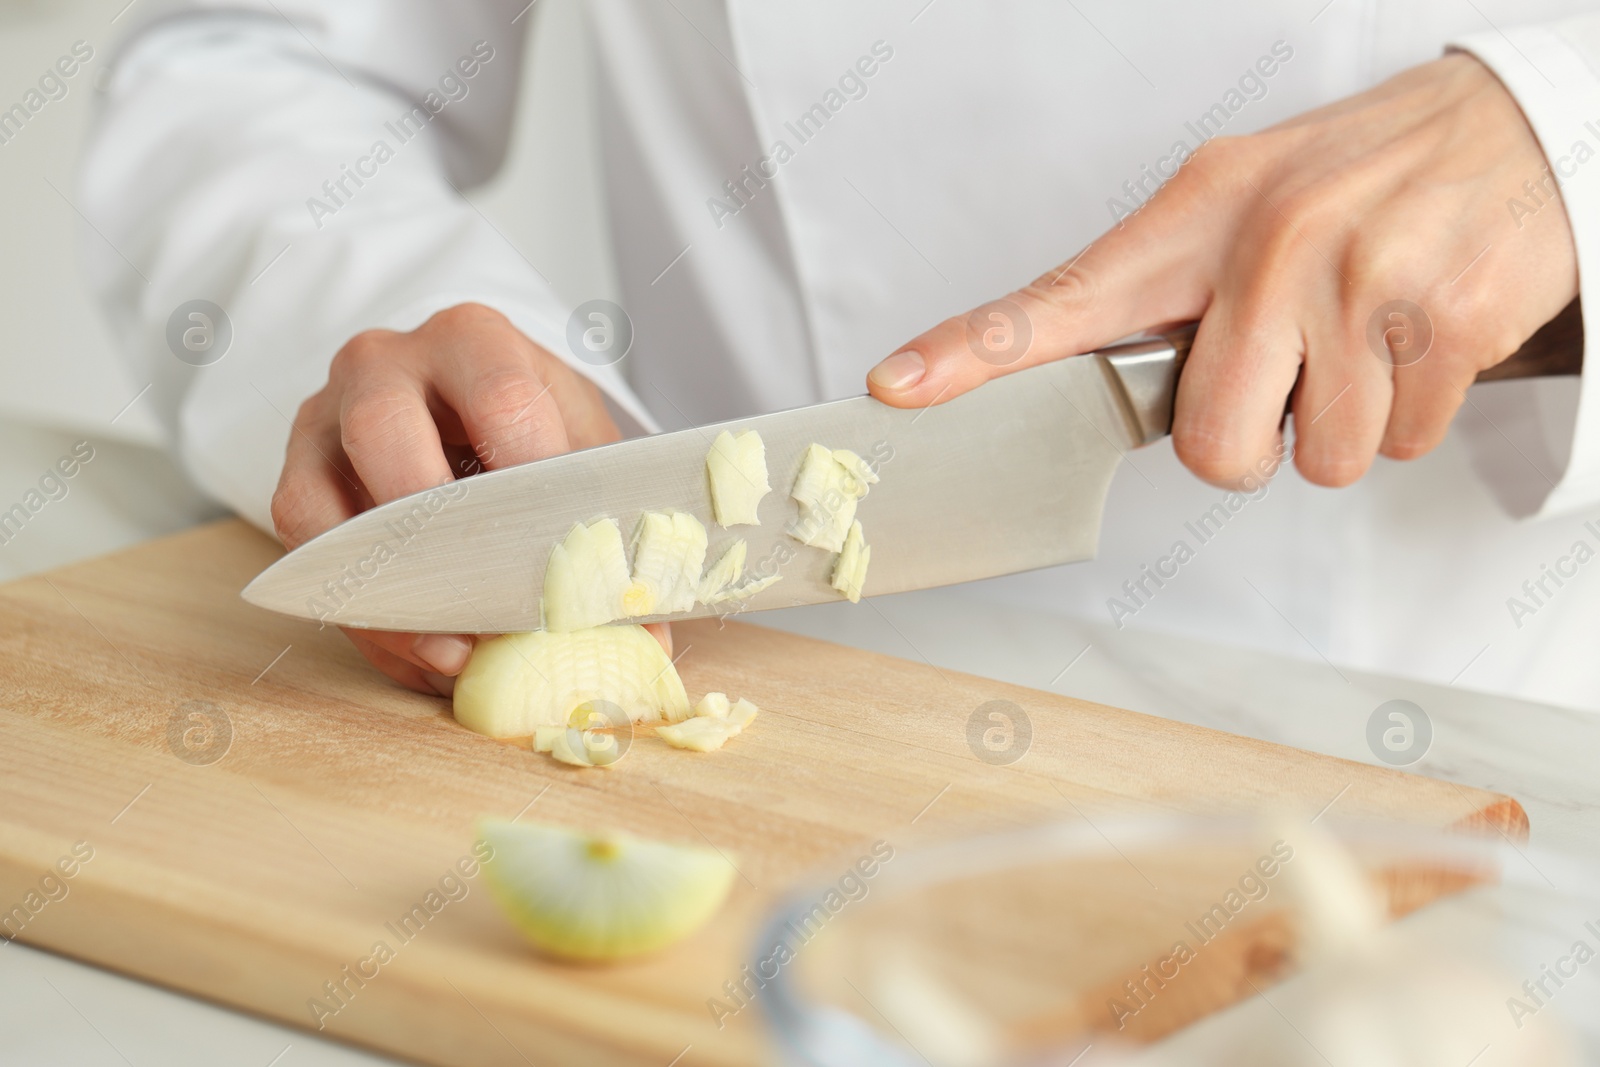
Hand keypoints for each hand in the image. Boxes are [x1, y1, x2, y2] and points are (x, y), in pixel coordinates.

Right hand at [270, 302, 630, 695]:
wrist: (464, 404)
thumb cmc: (530, 426)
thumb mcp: (582, 449)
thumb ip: (610, 526)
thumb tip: (646, 635)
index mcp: (474, 340)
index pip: (501, 399)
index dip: (533, 482)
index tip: (564, 555)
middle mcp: (386, 364)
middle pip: (387, 431)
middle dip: (439, 533)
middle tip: (495, 608)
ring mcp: (325, 417)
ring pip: (322, 503)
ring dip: (392, 594)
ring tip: (459, 653)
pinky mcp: (297, 475)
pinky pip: (307, 555)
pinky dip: (365, 616)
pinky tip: (425, 653)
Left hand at [868, 53, 1577, 487]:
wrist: (1516, 132)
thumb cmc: (1363, 181)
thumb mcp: (1248, 201)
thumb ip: (1175, 290)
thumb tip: (1115, 389)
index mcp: (1199, 217)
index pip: (1062, 300)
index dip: (969, 354)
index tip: (898, 386)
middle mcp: (1269, 247)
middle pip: (1213, 447)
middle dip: (1253, 442)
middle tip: (1290, 377)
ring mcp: (1358, 287)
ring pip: (1317, 461)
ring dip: (1345, 425)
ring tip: (1367, 340)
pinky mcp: (1442, 327)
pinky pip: (1400, 445)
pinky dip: (1412, 414)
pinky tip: (1418, 341)